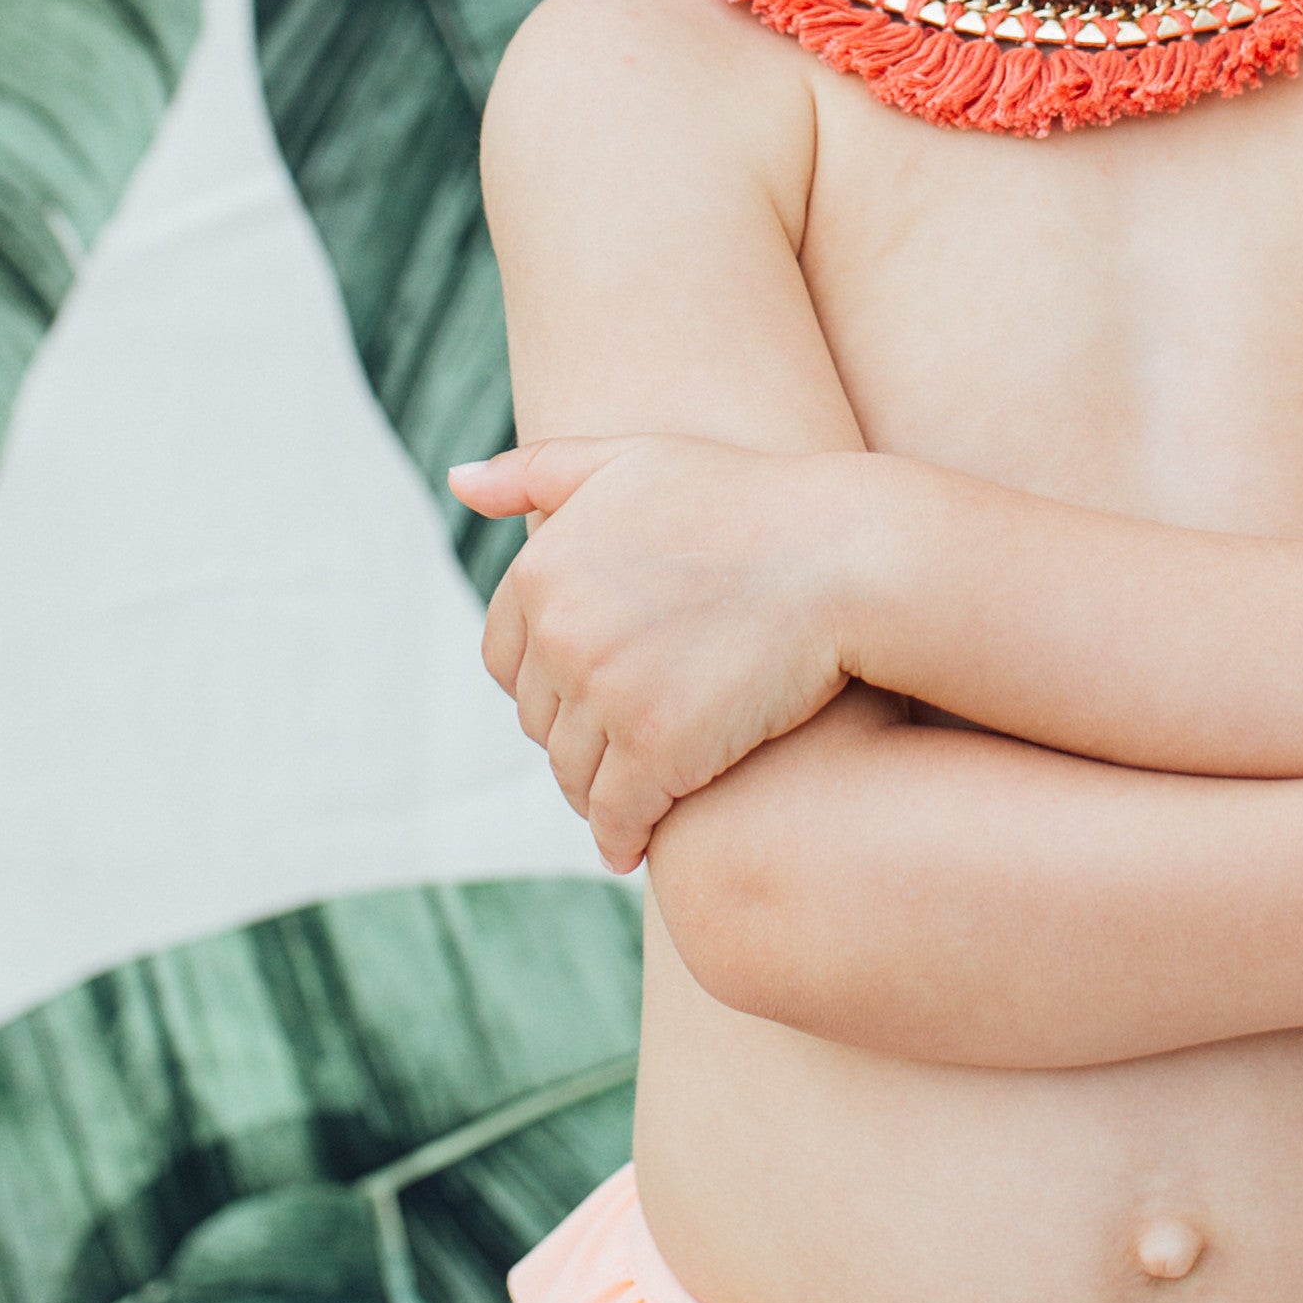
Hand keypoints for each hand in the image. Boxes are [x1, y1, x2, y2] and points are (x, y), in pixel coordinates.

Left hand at [450, 435, 856, 868]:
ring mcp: (607, 694)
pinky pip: (617, 816)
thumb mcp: (634, 458)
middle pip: (540, 721)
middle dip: (575, 736)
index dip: (545, 682)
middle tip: (620, 748)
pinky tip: (636, 844)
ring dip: (598, 793)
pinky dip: (622, 836)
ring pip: (574, 775)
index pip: (505, 659)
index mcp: (541, 569)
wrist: (846, 555)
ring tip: (632, 798)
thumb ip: (538, 470)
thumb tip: (457, 482)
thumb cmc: (749, 501)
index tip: (586, 695)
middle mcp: (560, 632)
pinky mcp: (658, 751)